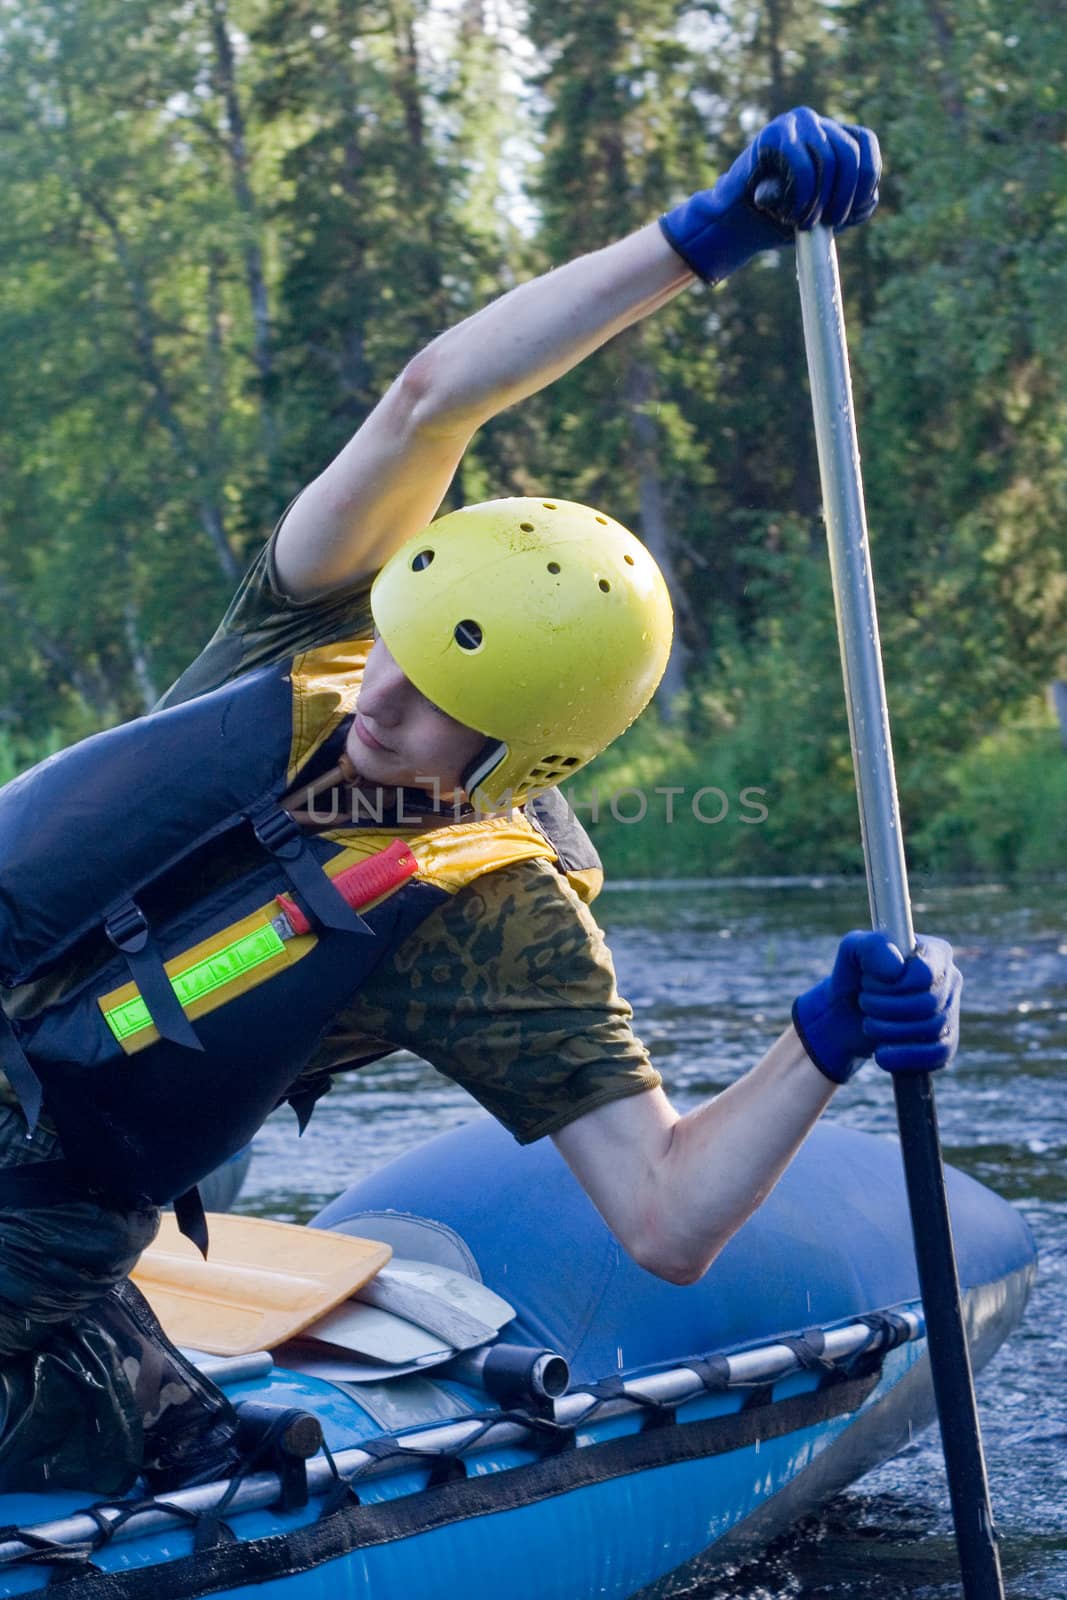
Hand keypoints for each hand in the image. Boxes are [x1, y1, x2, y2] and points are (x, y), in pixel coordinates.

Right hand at [659, 107, 880, 283]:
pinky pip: (803, 165)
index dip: (867, 177)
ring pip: (830, 159)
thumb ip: (853, 205)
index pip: (865, 143)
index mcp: (832, 136)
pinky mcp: (773, 135)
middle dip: (846, 195)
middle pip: (850, 152)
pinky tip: (793, 214)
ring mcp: (794, 125)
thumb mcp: (827, 213)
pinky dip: (804, 195)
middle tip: (831, 223)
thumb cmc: (782, 217)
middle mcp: (815, 123)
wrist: (738, 223)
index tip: (852, 212)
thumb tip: (868, 197)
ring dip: (822, 199)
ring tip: (806, 223)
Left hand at [792, 931, 961, 1084]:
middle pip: (928, 1004)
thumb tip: (896, 967)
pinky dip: (905, 1057)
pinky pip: (938, 1055)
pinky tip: (882, 1054)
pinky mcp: (947, 1042)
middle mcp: (950, 980)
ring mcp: (951, 1012)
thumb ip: (871, 946)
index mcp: (935, 952)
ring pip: (932, 1029)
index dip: (891, 985)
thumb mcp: (852, 950)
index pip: (924, 974)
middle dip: (885, 1009)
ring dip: (889, 1032)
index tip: (868, 983)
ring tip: (869, 1025)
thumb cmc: (854, 976)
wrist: (847, 1014)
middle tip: (864, 1003)